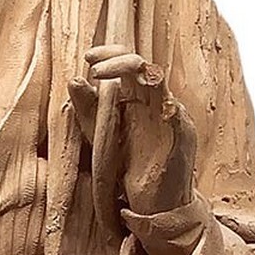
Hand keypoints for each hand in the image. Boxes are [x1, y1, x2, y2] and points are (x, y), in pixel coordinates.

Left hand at [72, 46, 197, 217]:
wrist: (151, 201)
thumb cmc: (128, 164)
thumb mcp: (101, 133)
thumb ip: (88, 107)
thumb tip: (74, 79)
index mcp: (138, 97)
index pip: (129, 64)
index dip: (111, 54)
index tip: (89, 56)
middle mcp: (155, 102)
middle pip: (144, 67)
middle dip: (120, 62)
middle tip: (96, 68)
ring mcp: (170, 118)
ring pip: (163, 85)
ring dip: (143, 75)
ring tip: (117, 79)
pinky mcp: (180, 140)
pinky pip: (179, 119)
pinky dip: (171, 112)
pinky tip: (164, 109)